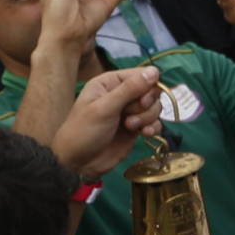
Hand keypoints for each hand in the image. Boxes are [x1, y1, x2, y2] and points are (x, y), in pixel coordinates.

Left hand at [51, 65, 163, 180]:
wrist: (79, 164)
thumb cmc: (84, 132)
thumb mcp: (105, 108)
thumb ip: (130, 89)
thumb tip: (155, 71)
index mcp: (110, 83)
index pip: (142, 75)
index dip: (147, 87)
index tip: (142, 101)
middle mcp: (122, 94)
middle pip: (151, 91)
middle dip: (146, 105)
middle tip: (130, 117)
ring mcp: (129, 111)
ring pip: (154, 107)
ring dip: (147, 118)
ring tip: (130, 127)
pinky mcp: (136, 127)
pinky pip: (155, 121)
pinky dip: (153, 127)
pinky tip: (144, 134)